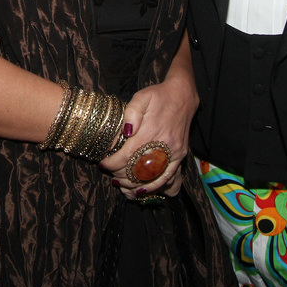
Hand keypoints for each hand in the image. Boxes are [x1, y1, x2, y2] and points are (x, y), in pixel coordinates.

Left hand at [100, 74, 196, 198]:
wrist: (183, 96)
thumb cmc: (159, 96)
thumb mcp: (141, 97)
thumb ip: (131, 113)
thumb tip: (126, 132)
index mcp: (152, 130)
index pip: (128, 155)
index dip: (113, 163)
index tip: (103, 163)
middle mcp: (164, 145)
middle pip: (139, 170)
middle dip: (120, 175)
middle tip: (109, 173)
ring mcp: (174, 153)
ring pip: (152, 177)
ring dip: (134, 184)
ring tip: (120, 185)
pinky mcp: (180, 156)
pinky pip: (167, 178)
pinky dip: (153, 187)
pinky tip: (141, 191)